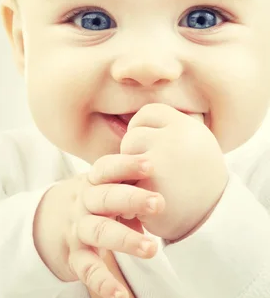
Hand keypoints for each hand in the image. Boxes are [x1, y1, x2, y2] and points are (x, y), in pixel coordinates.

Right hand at [34, 154, 164, 297]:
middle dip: (132, 199)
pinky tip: (121, 295)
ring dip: (124, 239)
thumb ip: (128, 185)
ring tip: (150, 248)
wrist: (47, 219)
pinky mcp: (75, 256)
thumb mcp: (104, 186)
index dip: (126, 165)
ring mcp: (78, 230)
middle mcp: (83, 203)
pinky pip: (88, 269)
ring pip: (99, 231)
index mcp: (92, 183)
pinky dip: (104, 282)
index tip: (150, 165)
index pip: (106, 169)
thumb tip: (164, 185)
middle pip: (105, 198)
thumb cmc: (93, 200)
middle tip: (159, 203)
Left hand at [121, 103, 228, 240]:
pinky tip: (145, 202)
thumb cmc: (197, 181)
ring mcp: (161, 162)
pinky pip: (122, 181)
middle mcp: (177, 140)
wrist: (213, 223)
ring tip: (150, 186)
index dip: (143, 128)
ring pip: (124, 157)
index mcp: (189, 127)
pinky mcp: (148, 186)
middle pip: (133, 135)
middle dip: (136, 154)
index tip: (149, 146)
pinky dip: (128, 193)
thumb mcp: (193, 145)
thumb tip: (130, 118)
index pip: (149, 112)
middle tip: (154, 173)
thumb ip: (167, 130)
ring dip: (129, 173)